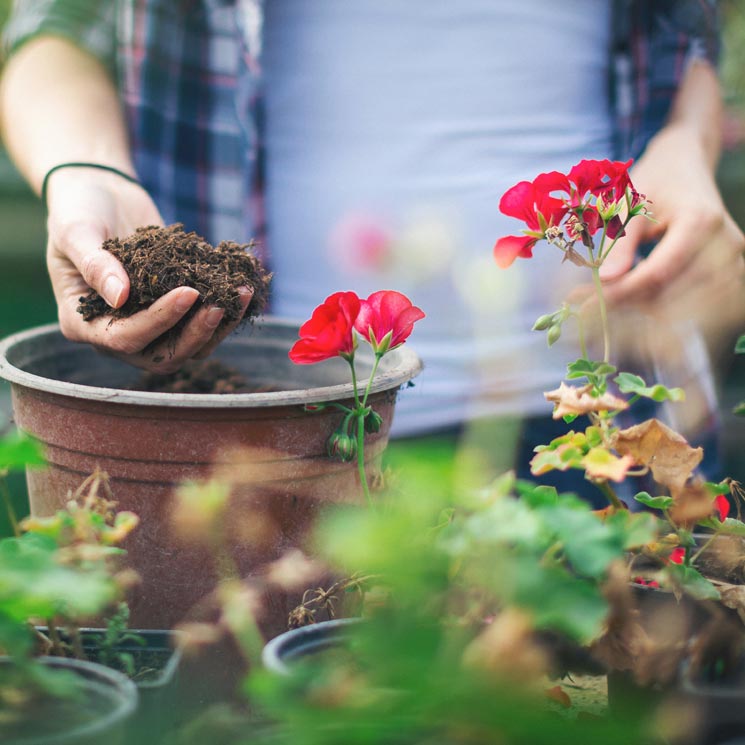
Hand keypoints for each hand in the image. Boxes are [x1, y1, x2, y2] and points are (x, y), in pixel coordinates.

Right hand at [46, 167, 252, 372]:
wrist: (102, 195)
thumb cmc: (79, 210)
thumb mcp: (76, 231)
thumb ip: (94, 263)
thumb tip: (119, 297)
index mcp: (82, 323)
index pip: (124, 339)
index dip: (159, 320)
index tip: (189, 292)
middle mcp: (114, 335)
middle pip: (162, 356)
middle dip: (195, 333)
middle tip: (220, 304)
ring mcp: (147, 328)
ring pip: (189, 348)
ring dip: (218, 327)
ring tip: (241, 294)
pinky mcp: (173, 314)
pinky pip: (202, 327)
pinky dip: (224, 313)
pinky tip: (242, 290)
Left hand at [598, 123, 744, 348]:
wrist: (686, 168)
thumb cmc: (654, 183)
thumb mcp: (629, 204)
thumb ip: (619, 243)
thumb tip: (605, 281)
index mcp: (700, 222)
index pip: (659, 273)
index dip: (622, 294)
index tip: (588, 306)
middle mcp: (725, 245)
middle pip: (672, 297)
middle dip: (628, 308)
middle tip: (590, 310)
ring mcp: (735, 263)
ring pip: (685, 311)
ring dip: (645, 317)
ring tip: (610, 305)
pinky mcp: (733, 277)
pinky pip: (699, 311)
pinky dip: (665, 315)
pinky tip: (637, 310)